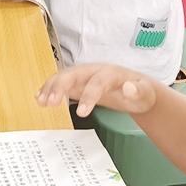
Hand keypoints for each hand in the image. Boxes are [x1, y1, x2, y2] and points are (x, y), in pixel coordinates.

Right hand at [37, 62, 159, 116]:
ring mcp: (85, 75)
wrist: (137, 89)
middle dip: (60, 86)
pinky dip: (50, 88)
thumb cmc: (141, 92)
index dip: (88, 96)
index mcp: (111, 73)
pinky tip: (40, 97)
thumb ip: (138, 90)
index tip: (81, 114)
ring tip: (41, 101)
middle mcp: (94, 70)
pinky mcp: (78, 82)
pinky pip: (62, 83)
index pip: (97, 82)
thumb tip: (128, 88)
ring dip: (51, 87)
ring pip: (64, 76)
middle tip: (50, 103)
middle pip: (74, 73)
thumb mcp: (145, 93)